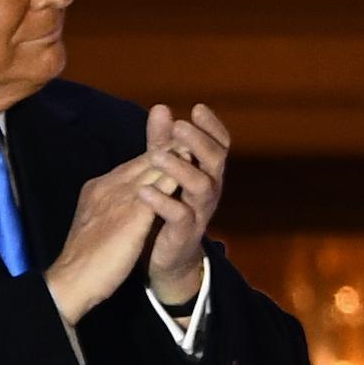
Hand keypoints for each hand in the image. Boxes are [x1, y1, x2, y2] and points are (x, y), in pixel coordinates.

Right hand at [41, 104, 225, 323]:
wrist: (70, 281)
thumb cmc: (85, 257)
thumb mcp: (99, 221)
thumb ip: (113, 205)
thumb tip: (129, 198)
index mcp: (101, 187)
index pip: (134, 164)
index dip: (156, 151)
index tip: (175, 138)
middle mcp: (109, 186)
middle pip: (144, 160)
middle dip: (167, 144)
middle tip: (190, 128)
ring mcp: (119, 199)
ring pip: (151, 169)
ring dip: (173, 155)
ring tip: (195, 142)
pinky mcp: (130, 216)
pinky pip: (156, 191)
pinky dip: (172, 178)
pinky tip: (189, 172)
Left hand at [139, 103, 226, 306]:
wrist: (168, 257)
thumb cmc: (169, 208)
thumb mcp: (167, 172)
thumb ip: (164, 142)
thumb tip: (161, 108)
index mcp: (208, 172)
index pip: (220, 144)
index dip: (212, 126)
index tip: (197, 108)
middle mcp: (210, 189)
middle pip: (215, 161)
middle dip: (198, 142)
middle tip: (179, 127)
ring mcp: (200, 212)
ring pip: (200, 186)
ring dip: (179, 168)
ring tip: (155, 156)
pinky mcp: (184, 233)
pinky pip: (179, 216)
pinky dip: (161, 202)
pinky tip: (143, 190)